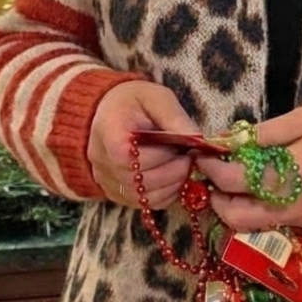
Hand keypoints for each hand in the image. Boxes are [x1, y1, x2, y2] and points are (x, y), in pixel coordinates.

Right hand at [88, 80, 198, 209]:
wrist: (110, 111)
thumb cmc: (135, 101)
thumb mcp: (157, 98)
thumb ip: (175, 118)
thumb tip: (198, 140)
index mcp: (109, 134)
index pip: (132, 157)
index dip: (163, 155)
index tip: (183, 145)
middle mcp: (102, 163)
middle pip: (140, 181)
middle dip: (173, 171)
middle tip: (191, 157)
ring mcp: (107, 182)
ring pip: (144, 197)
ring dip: (172, 185)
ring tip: (184, 165)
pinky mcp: (115, 194)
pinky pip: (144, 204)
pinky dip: (165, 194)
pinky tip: (174, 177)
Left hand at [197, 105, 301, 231]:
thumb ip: (267, 132)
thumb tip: (232, 140)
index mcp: (291, 174)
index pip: (236, 181)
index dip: (214, 168)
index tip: (204, 154)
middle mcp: (293, 205)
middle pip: (238, 217)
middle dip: (217, 198)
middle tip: (212, 175)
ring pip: (254, 225)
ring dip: (234, 208)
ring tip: (231, 182)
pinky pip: (275, 222)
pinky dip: (258, 209)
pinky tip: (258, 187)